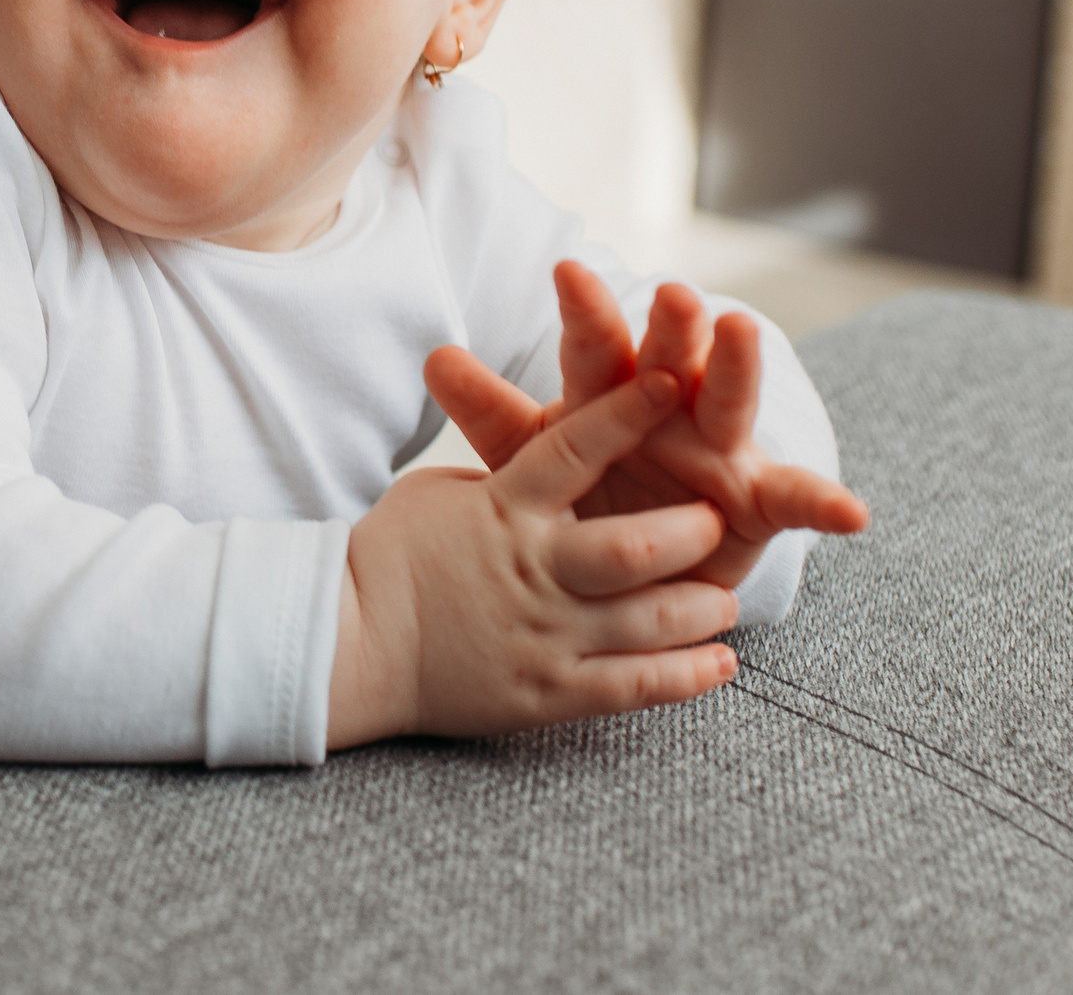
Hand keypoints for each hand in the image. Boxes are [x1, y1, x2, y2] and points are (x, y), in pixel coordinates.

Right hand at [327, 368, 742, 747]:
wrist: (346, 644)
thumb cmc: (386, 557)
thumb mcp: (438, 493)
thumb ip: (503, 479)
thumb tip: (541, 457)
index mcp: (505, 508)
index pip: (574, 448)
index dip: (626, 412)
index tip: (672, 379)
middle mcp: (533, 568)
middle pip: (632, 547)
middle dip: (687, 533)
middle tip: (715, 522)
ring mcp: (544, 634)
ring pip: (645, 619)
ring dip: (700, 607)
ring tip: (726, 601)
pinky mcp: (547, 693)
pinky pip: (633, 686)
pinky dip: (686, 676)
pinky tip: (721, 662)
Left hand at [424, 264, 868, 589]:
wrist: (628, 572)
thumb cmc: (580, 496)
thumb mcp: (532, 460)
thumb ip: (491, 411)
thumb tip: (431, 357)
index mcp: (608, 391)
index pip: (593, 344)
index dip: (582, 311)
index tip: (565, 272)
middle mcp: (670, 404)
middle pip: (669, 354)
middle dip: (671, 322)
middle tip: (669, 291)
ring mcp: (719, 447)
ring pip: (730, 399)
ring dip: (736, 364)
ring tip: (741, 330)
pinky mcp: (758, 500)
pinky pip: (795, 500)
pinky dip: (824, 504)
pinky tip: (852, 512)